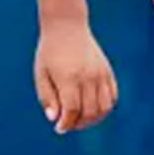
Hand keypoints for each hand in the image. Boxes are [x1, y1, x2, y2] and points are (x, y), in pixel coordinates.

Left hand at [35, 19, 117, 134]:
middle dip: (79, 124)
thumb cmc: (50, 52)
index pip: (72, 111)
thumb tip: (55, 119)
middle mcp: (88, 77)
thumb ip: (47, 98)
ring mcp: (100, 74)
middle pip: (90, 112)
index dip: (66, 124)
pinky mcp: (108, 71)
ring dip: (94, 119)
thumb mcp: (41, 74)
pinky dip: (105, 107)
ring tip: (81, 118)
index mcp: (69, 78)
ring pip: (104, 108)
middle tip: (68, 123)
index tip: (59, 128)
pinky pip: (112, 97)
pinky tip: (92, 107)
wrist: (67, 26)